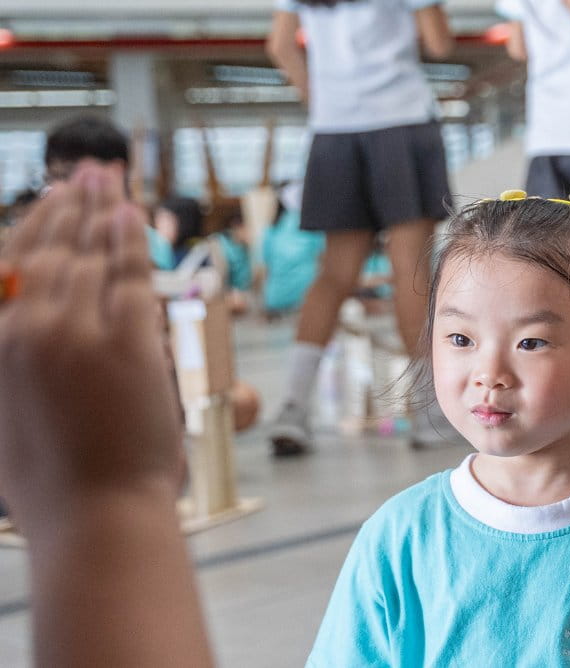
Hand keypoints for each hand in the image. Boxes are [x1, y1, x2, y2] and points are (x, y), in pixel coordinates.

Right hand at [0, 162, 182, 527]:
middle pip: (50, 251)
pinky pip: (129, 277)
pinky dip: (130, 241)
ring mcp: (78, 335)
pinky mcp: (126, 344)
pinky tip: (132, 215)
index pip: (12, 268)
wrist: (94, 515)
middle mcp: (27, 331)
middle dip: (69, 205)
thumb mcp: (6, 423)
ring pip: (90, 256)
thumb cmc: (53, 485)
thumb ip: (9, 374)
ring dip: (100, 211)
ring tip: (109, 180)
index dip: (34, 228)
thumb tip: (16, 339)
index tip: (49, 201)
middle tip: (85, 173)